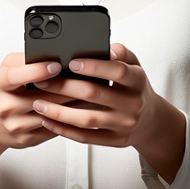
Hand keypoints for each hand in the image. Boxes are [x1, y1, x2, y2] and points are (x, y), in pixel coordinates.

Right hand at [0, 53, 76, 188]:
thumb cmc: (2, 91)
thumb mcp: (7, 69)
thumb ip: (26, 60)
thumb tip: (52, 56)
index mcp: (0, 84)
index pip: (18, 76)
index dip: (39, 70)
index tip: (57, 65)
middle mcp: (6, 106)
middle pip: (43, 97)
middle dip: (68, 87)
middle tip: (88, 78)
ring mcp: (16, 125)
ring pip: (52, 114)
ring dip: (74, 105)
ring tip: (91, 94)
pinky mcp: (27, 139)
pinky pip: (54, 128)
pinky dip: (69, 119)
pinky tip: (81, 110)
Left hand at [28, 44, 186, 183]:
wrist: (150, 120)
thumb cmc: (134, 87)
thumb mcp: (134, 66)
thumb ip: (120, 53)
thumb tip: (107, 47)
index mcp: (137, 80)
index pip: (116, 71)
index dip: (94, 66)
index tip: (71, 62)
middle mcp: (132, 103)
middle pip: (94, 94)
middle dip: (64, 87)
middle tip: (42, 81)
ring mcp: (123, 124)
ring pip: (87, 119)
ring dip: (59, 112)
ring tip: (39, 103)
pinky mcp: (115, 141)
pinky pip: (86, 138)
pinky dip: (65, 130)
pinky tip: (48, 122)